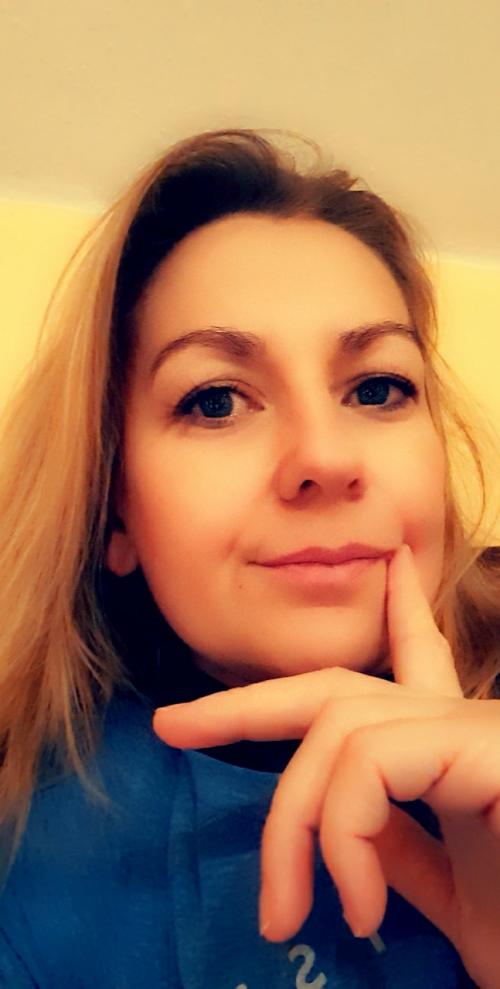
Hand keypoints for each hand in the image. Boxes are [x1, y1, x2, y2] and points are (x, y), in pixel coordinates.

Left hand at [153, 545, 499, 988]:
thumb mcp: (457, 898)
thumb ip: (398, 849)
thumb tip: (339, 817)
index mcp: (459, 755)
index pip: (415, 665)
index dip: (398, 613)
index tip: (387, 568)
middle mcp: (467, 726)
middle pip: (338, 688)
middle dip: (247, 704)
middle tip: (172, 723)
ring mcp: (476, 729)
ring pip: (338, 729)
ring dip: (292, 826)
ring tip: (290, 912)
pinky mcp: (483, 746)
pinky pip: (369, 762)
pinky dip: (339, 833)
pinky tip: (359, 909)